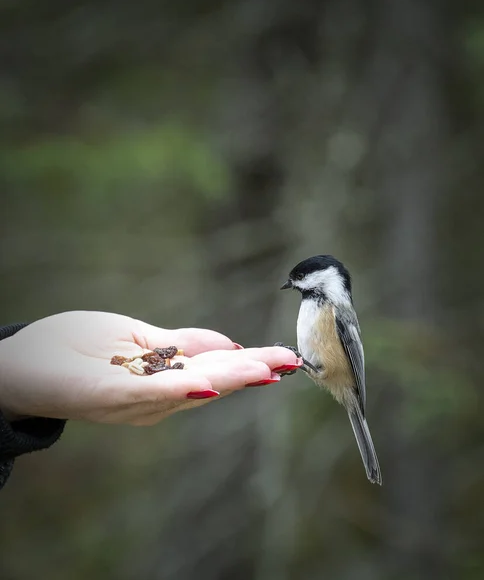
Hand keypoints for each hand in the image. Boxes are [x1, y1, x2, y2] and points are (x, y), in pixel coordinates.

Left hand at [0, 311, 301, 425]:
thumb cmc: (81, 348)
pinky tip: (203, 384)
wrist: (25, 362)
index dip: (252, 362)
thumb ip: (185, 343)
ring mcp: (134, 398)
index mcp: (167, 376)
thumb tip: (230, 342)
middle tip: (288, 362)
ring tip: (262, 370)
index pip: (216, 367)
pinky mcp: (106, 395)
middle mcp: (157, 395)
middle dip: (250, 371)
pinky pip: (145, 394)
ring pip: (188, 387)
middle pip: (211, 379)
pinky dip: (176, 390)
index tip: (287, 358)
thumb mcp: (142, 337)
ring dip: (225, 380)